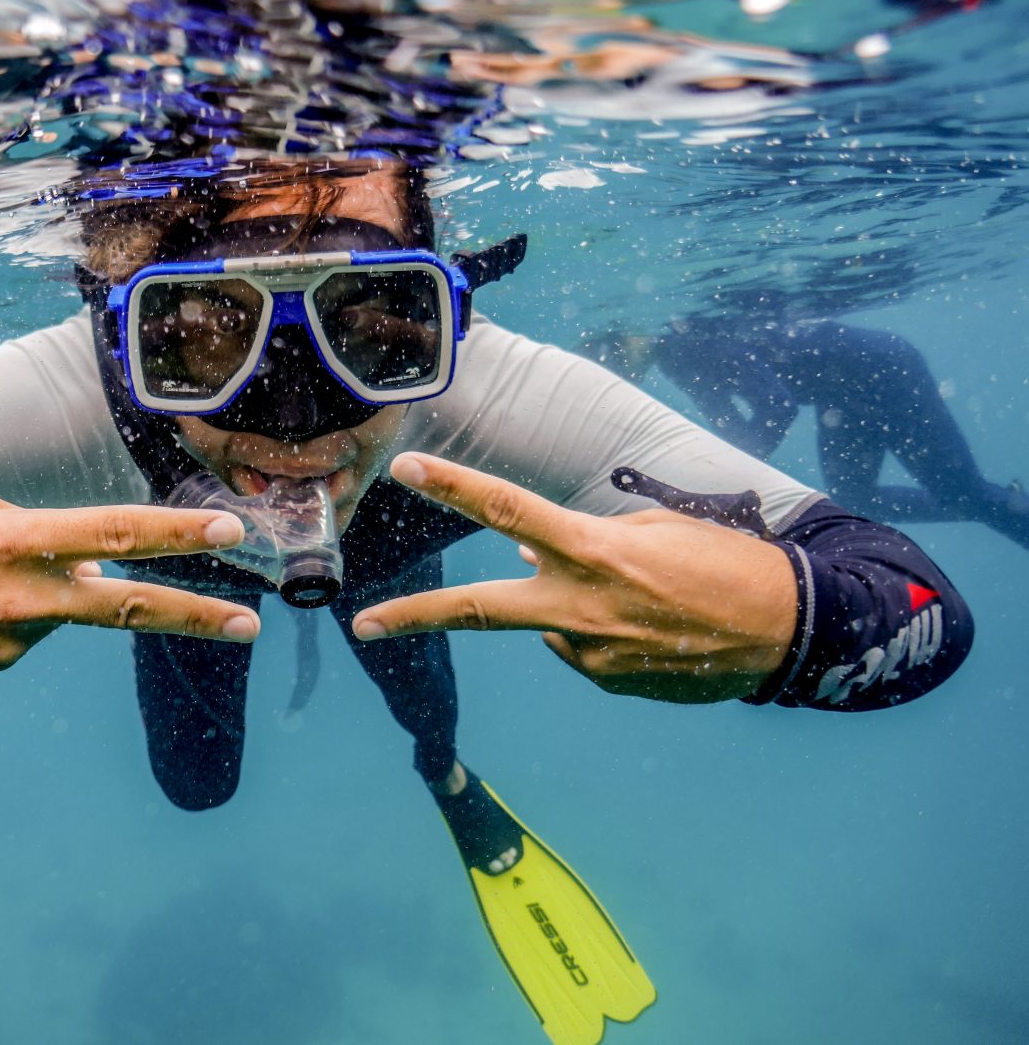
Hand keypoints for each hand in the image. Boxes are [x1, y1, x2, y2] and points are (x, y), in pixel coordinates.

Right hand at [0, 494, 259, 670]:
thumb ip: (46, 541)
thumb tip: (99, 576)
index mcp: (14, 540)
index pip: (112, 534)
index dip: (174, 537)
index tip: (228, 535)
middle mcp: (19, 595)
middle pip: (125, 605)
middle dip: (194, 615)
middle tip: (250, 624)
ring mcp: (7, 639)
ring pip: (60, 611)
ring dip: (44, 592)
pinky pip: (26, 632)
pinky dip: (12, 613)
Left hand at [352, 454, 795, 702]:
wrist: (790, 633)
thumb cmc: (725, 564)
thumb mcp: (653, 531)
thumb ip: (580, 542)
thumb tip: (523, 559)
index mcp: (593, 550)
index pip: (507, 511)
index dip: (453, 486)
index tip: (407, 469)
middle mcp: (581, 605)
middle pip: (478, 610)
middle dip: (414, 617)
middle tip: (363, 625)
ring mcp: (592, 652)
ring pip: (547, 624)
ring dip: (569, 607)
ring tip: (642, 599)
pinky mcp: (609, 684)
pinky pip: (582, 650)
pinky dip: (600, 633)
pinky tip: (652, 627)